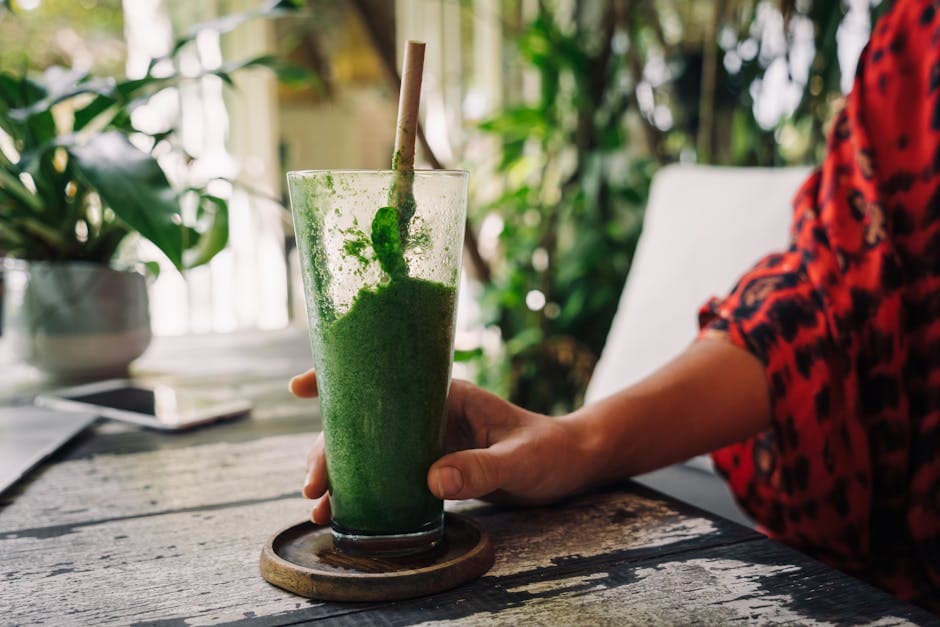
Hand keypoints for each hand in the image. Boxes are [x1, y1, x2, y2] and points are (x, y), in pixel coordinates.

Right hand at [290, 370, 588, 524]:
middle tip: (312, 485)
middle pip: (368, 422)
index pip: (388, 377)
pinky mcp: (435, 464)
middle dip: (331, 448)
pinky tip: (348, 512)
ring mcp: (431, 438)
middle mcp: (432, 412)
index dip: (340, 378)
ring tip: (320, 505)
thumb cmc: (551, 451)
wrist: (571, 465)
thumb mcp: (519, 460)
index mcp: (448, 393)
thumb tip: (430, 481)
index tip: (300, 385)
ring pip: (373, 450)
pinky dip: (367, 490)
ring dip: (344, 474)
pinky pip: (392, 473)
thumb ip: (480, 469)